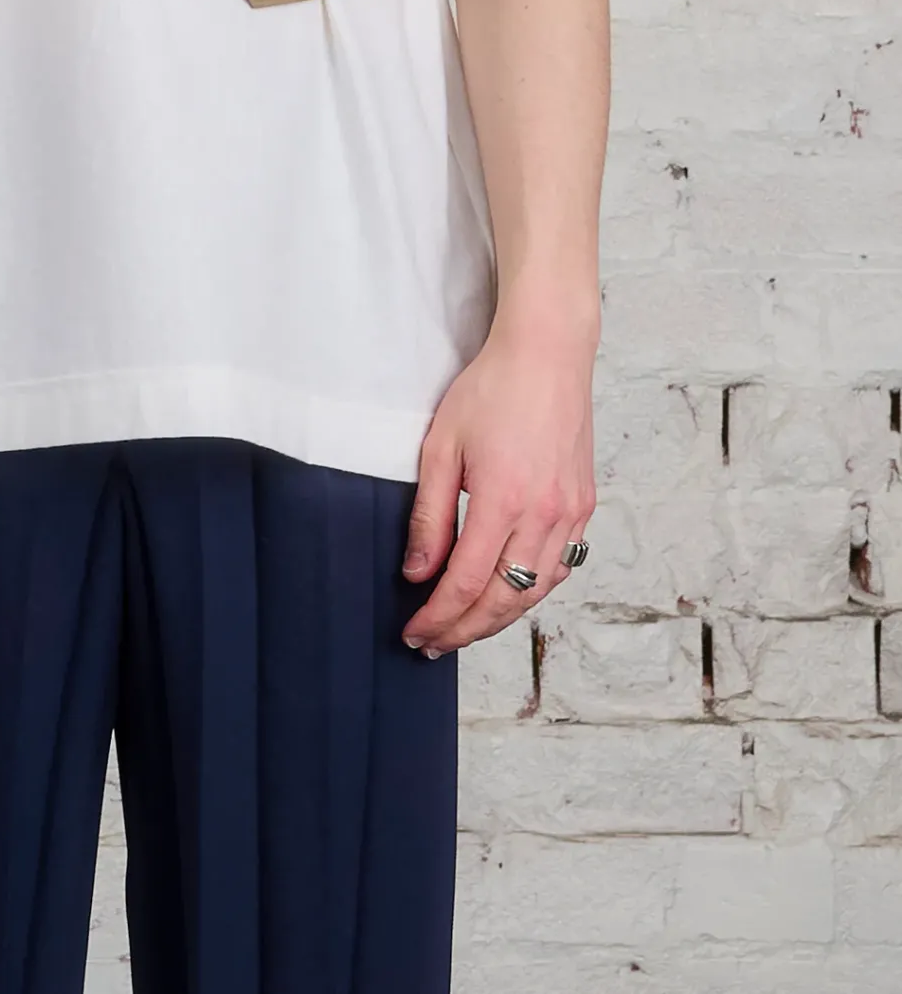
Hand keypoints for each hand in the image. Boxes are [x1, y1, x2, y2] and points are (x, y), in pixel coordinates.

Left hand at [400, 310, 596, 656]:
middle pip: (503, 600)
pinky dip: (532, 589)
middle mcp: (544, 516)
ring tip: (464, 627)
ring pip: (535, 590)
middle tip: (433, 644)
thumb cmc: (491, 389)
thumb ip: (430, 515)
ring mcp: (570, 513)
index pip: (465, 583)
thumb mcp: (441, 446)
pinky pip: (560, 566)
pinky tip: (508, 591)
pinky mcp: (584, 505)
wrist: (547, 354)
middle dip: (464, 630)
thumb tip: (418, 572)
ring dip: (498, 617)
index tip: (414, 632)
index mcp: (503, 501)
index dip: (437, 617)